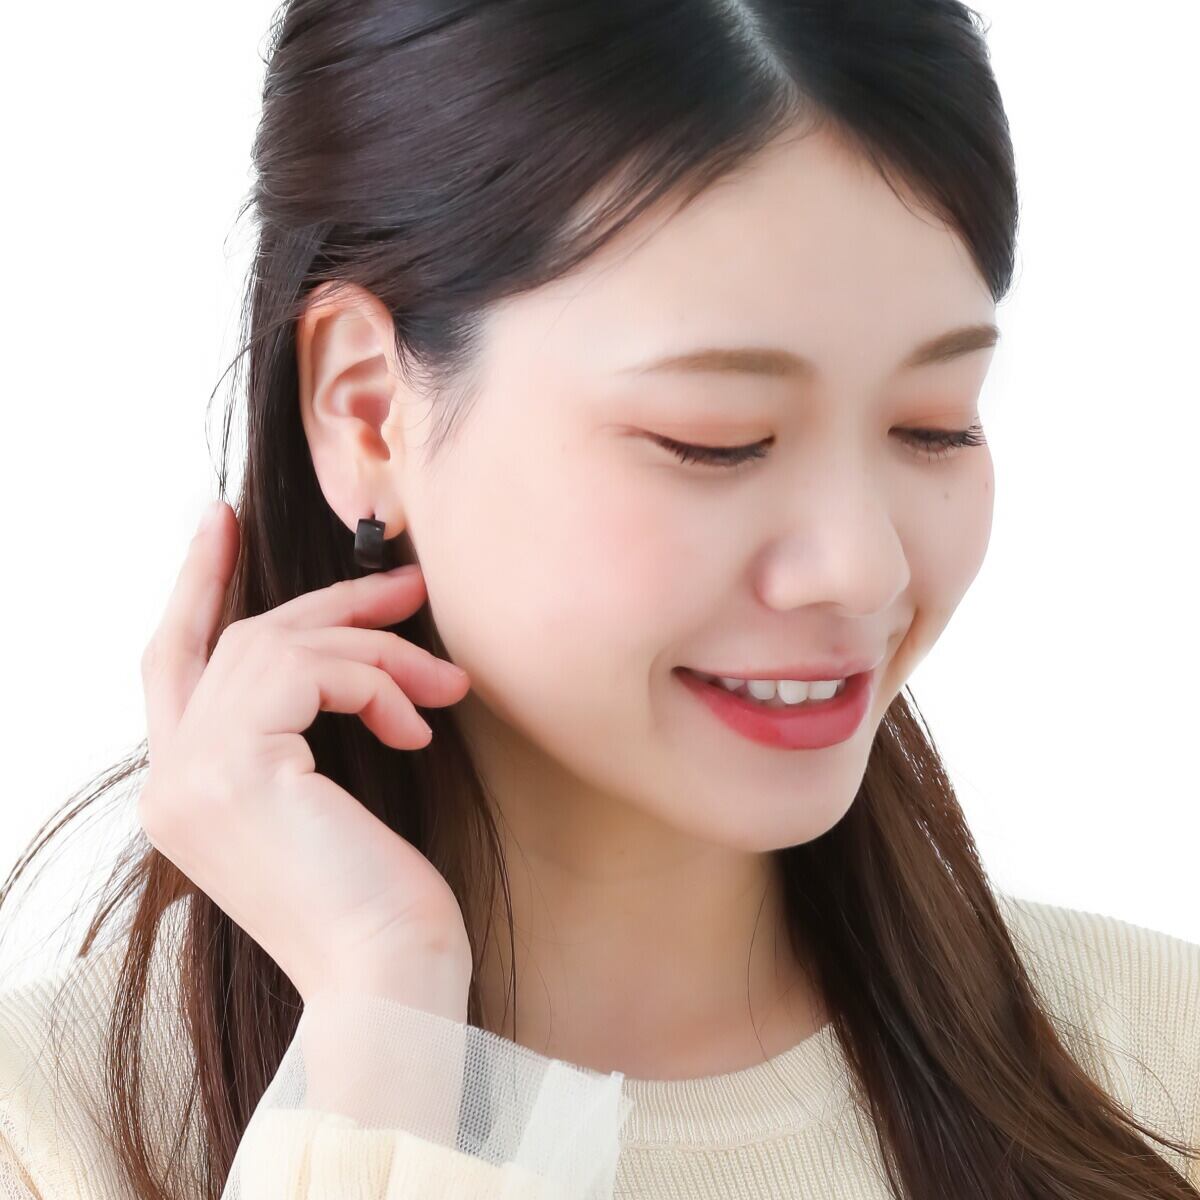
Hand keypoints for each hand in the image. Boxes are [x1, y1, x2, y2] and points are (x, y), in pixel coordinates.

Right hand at [136, 500, 473, 1013]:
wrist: (391, 978)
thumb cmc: (378, 900)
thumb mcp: (327, 798)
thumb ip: (302, 729)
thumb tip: (350, 643)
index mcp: (184, 792)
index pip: (172, 663)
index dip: (195, 586)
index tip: (220, 522)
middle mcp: (170, 780)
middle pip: (242, 641)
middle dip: (333, 606)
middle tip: (408, 582)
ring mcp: (192, 774)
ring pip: (284, 647)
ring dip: (379, 653)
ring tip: (444, 685)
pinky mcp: (238, 767)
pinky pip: (312, 670)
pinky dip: (376, 683)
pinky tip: (417, 725)